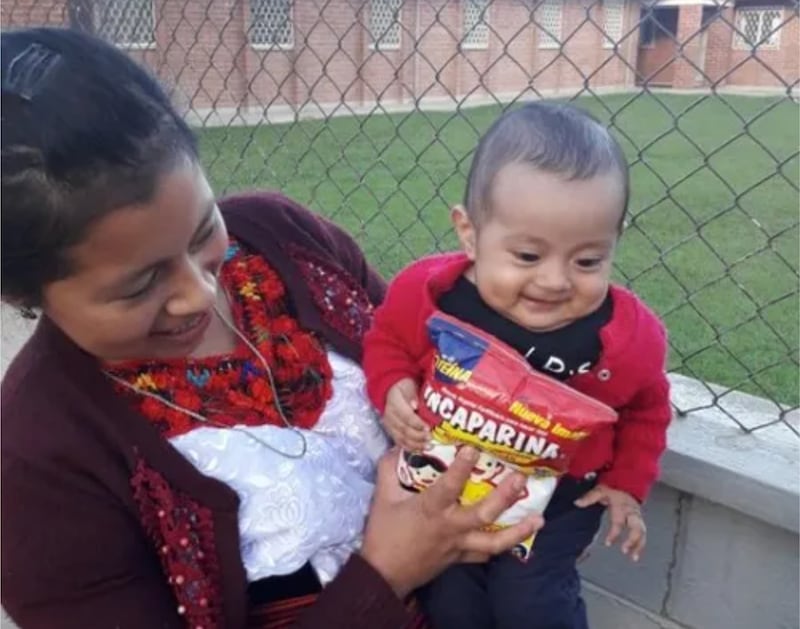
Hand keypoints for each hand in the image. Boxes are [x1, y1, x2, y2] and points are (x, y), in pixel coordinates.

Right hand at [361, 447, 543, 596]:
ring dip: (518, 530)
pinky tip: (514, 538)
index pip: (449, 486)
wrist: (382, 574)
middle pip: (483, 514)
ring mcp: (458, 545)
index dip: (462, 467)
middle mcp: (449, 527)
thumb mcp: (383, 497)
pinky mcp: (460, 558)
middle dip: (504, 496)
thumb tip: (400, 445)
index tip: (474, 448)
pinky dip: (500, 545)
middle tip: (520, 479)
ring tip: (538, 519)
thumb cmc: (383, 534)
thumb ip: (391, 468)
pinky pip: (484, 554)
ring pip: (494, 541)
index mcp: (430, 509)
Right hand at [383, 378, 429, 450]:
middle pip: (404, 429)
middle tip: (431, 439)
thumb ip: (412, 395)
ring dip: (416, 444)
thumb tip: (415, 405)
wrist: (391, 391)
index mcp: (394, 404)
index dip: (417, 423)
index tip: (428, 427)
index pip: (406, 416)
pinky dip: (410, 448)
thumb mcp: (408, 386)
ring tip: (428, 447)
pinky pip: (400, 443)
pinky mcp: (392, 432)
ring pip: (402, 438)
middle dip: (418, 436)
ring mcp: (390, 426)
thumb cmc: (404, 388)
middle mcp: (390, 417)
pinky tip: (420, 451)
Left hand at [575, 484, 645, 561]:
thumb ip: (589, 497)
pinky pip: (643, 533)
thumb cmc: (613, 488)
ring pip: (642, 532)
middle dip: (632, 539)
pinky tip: (636, 553)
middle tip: (624, 550)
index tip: (607, 543)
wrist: (626, 484)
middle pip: (636, 527)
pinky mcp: (640, 520)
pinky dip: (641, 544)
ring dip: (639, 545)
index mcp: (622, 506)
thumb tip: (577, 503)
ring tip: (633, 557)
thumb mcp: (600, 490)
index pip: (618, 522)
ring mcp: (637, 517)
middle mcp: (632, 512)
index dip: (614, 533)